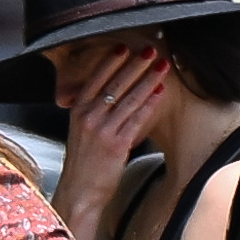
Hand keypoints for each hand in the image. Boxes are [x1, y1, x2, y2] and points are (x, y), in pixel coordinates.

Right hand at [50, 44, 172, 238]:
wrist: (80, 192)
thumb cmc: (83, 163)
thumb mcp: (80, 133)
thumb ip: (91, 113)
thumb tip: (109, 96)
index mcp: (77, 112)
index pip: (94, 81)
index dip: (110, 63)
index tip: (123, 48)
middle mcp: (88, 118)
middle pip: (114, 85)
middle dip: (134, 65)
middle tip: (150, 50)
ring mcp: (102, 131)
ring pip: (128, 99)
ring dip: (147, 80)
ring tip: (162, 66)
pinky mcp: (116, 145)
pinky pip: (136, 119)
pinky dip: (149, 104)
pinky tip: (160, 92)